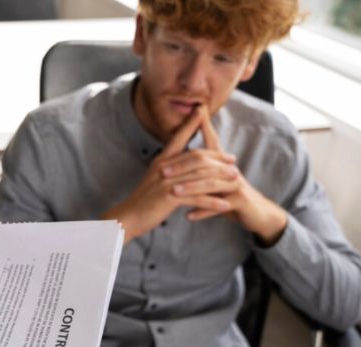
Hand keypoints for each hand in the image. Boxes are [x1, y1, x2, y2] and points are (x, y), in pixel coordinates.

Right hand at [103, 107, 235, 242]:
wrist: (128, 217)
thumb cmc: (142, 200)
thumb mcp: (154, 178)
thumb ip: (167, 168)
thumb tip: (180, 162)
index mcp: (161, 161)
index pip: (178, 137)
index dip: (190, 123)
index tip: (202, 111)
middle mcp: (164, 168)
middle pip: (197, 157)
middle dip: (218, 157)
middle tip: (233, 160)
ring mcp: (167, 182)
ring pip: (201, 176)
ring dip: (221, 179)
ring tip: (237, 181)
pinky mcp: (169, 198)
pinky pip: (197, 198)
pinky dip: (212, 202)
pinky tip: (225, 205)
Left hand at [167, 107, 287, 245]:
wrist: (256, 213)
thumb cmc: (230, 194)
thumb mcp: (217, 178)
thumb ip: (204, 165)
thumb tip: (185, 152)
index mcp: (222, 163)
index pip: (212, 141)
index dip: (204, 126)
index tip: (195, 111)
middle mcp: (229, 169)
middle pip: (205, 162)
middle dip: (182, 166)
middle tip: (162, 171)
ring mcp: (236, 185)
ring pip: (211, 183)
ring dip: (191, 188)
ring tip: (174, 192)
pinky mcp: (240, 201)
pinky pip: (219, 206)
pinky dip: (203, 211)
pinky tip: (187, 216)